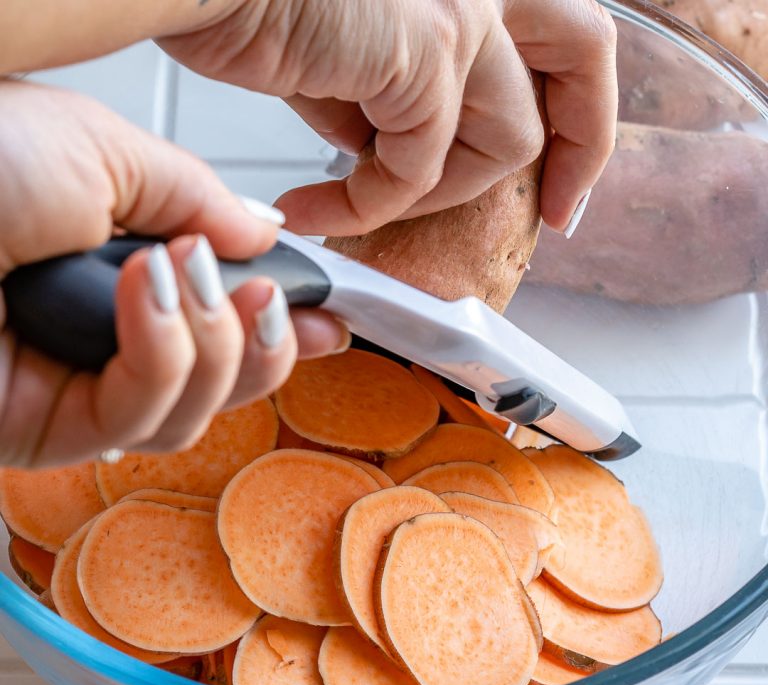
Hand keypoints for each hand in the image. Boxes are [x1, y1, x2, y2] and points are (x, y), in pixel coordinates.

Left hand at [0, 82, 347, 467]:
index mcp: (125, 276)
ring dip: (213, 346)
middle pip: (223, 386)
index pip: (223, 323)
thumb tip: (266, 233)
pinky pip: (138, 419)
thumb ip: (200, 200)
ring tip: (182, 275)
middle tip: (267, 300)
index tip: (325, 319)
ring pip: (192, 416)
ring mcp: (78, 389)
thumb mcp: (108, 151)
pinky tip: (144, 295)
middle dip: (264, 348)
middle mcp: (109, 339)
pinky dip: (161, 356)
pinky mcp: (45, 430)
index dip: (282, 329)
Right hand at [158, 0, 616, 234]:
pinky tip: (317, 209)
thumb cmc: (247, 2)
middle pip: (584, 55)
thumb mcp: (344, 55)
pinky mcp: (424, 53)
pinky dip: (366, 207)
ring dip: (436, 194)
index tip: (559, 170)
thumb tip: (389, 150)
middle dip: (581, 144)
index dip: (572, 106)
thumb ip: (387, 96)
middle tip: (558, 211)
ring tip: (364, 204)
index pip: (555, 33)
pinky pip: (417, 172)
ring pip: (506, 140)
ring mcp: (460, 7)